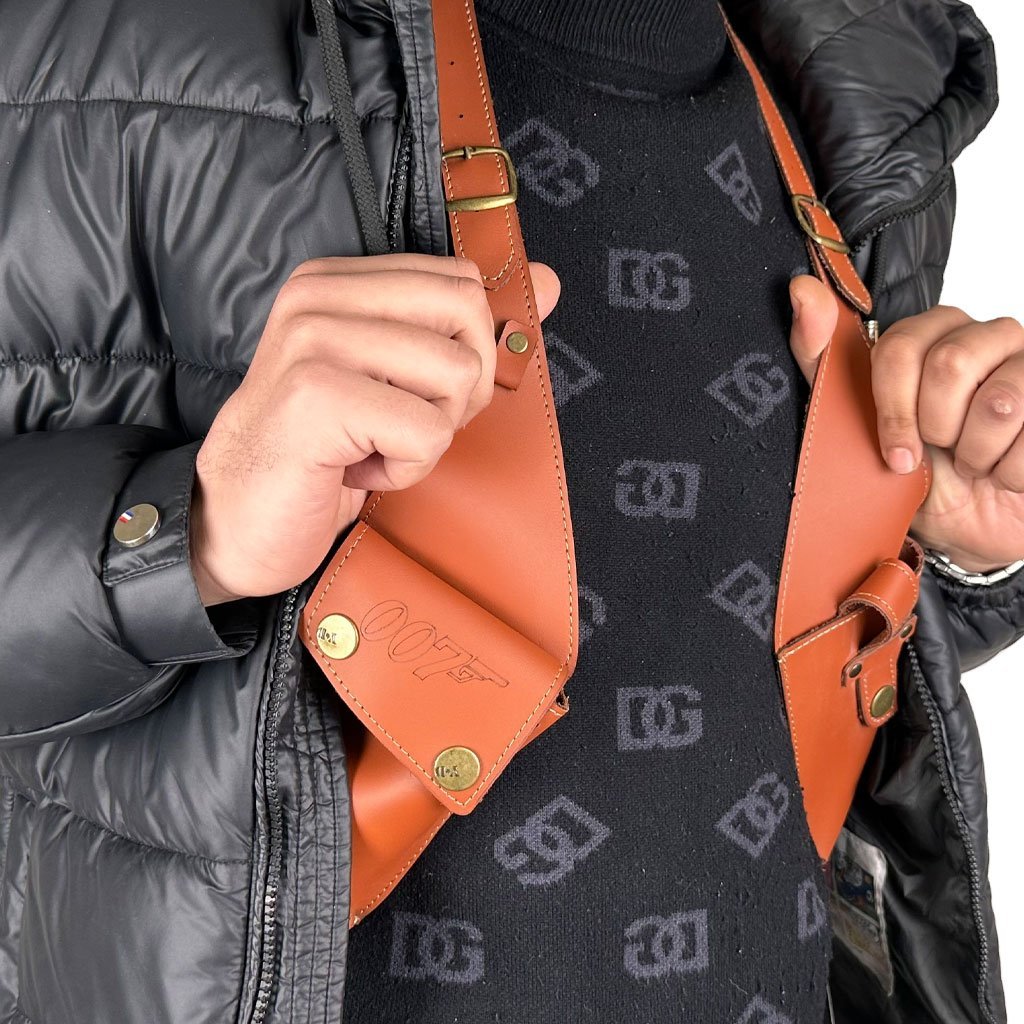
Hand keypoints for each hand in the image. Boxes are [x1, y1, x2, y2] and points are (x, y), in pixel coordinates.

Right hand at [191, 253, 560, 604]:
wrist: (235, 522)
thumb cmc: (322, 455)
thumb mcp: (399, 383)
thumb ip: (468, 330)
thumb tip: (550, 283)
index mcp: (337, 281)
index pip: (459, 283)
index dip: (464, 353)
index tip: (411, 395)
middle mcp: (320, 296)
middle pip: (467, 314)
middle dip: (458, 389)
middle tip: (401, 424)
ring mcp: (313, 340)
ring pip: (455, 374)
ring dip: (427, 436)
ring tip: (369, 448)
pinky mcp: (315, 395)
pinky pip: (425, 432)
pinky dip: (405, 470)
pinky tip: (354, 471)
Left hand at [788, 275, 1023, 573]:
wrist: (968, 525)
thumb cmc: (917, 472)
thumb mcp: (855, 424)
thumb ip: (822, 358)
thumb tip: (803, 290)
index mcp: (930, 335)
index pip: (901, 345)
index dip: (894, 408)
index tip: (895, 451)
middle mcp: (984, 336)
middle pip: (951, 364)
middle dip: (937, 428)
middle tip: (940, 450)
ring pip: (999, 402)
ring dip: (977, 454)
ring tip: (974, 462)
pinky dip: (1011, 472)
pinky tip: (1006, 470)